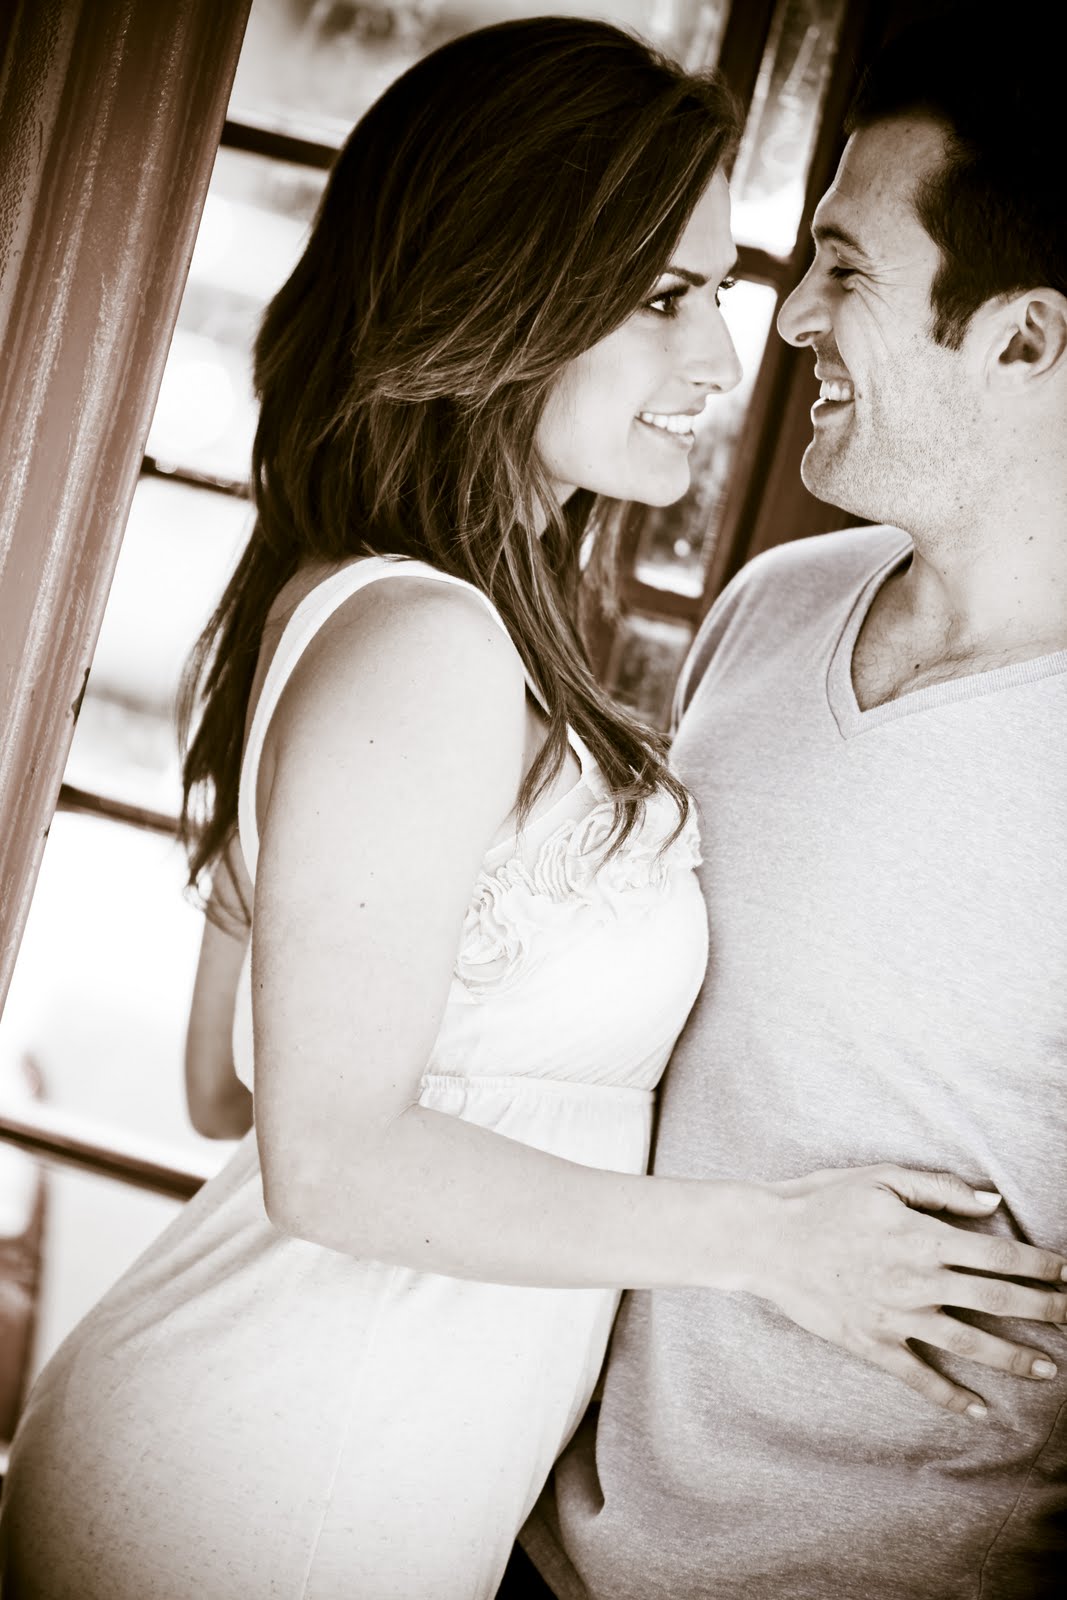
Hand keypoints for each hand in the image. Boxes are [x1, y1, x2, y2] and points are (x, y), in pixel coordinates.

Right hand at [751, 1165, 1066, 1415]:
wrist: (766, 1240)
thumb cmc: (823, 1201)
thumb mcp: (881, 1177)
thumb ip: (940, 1189)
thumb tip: (991, 1202)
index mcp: (922, 1237)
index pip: (997, 1254)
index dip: (1039, 1264)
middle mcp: (917, 1281)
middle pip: (995, 1298)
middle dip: (1044, 1309)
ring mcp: (895, 1317)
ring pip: (968, 1343)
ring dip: (1013, 1357)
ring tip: (1050, 1369)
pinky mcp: (872, 1343)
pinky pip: (918, 1377)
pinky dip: (950, 1397)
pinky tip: (979, 1411)